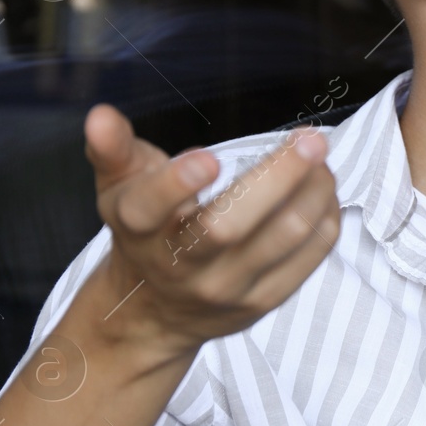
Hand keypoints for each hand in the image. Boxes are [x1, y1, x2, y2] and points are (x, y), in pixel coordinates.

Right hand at [80, 104, 341, 364]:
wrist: (156, 310)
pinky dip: (323, 218)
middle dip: (276, 179)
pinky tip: (324, 190)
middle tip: (311, 140)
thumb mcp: (119, 188)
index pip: (148, 209)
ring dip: (312, 192)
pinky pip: (308, 259)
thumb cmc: (147, 230)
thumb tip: (100, 114)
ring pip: (280, 239)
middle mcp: (180, 265)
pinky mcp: (263, 301)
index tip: (207, 157)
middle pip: (228, 227)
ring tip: (321, 158)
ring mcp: (225, 288)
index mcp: (139, 229)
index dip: (175, 184)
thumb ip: (113, 149)